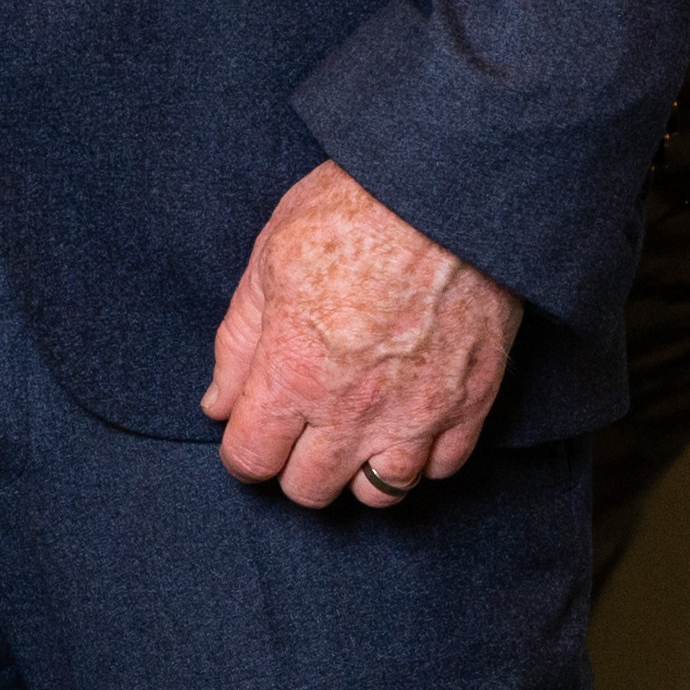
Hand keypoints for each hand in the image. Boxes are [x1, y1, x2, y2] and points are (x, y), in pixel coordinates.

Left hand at [202, 160, 519, 511]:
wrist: (446, 194)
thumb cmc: (349, 214)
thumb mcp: (267, 261)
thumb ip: (237, 344)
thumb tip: (217, 405)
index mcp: (294, 374)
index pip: (251, 459)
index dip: (241, 452)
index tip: (248, 432)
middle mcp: (354, 410)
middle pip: (309, 488)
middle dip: (292, 466)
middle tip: (297, 429)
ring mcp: (418, 414)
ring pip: (378, 494)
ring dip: (357, 471)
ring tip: (351, 432)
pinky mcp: (472, 405)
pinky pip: (441, 469)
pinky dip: (421, 456)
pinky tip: (405, 420)